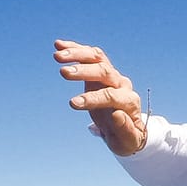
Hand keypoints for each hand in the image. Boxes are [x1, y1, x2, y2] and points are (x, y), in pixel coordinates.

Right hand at [54, 39, 147, 156]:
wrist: (127, 128)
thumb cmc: (126, 138)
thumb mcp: (128, 140)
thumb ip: (124, 129)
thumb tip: (116, 114)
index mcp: (129, 101)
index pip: (111, 96)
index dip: (92, 98)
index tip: (73, 103)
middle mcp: (121, 84)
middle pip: (104, 71)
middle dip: (83, 72)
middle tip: (63, 73)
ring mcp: (111, 76)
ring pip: (97, 58)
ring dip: (78, 54)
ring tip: (57, 55)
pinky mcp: (100, 71)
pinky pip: (90, 56)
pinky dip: (75, 49)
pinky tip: (59, 45)